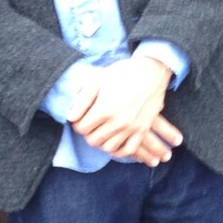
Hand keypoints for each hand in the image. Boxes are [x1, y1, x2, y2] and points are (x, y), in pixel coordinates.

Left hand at [68, 57, 183, 165]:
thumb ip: (82, 100)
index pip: (81, 128)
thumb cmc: (122, 73)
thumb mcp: (97, 80)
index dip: (78, 123)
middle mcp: (117, 122)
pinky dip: (119, 150)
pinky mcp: (142, 130)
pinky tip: (115, 142)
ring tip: (101, 131)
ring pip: (108, 148)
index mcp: (104, 109)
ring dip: (102, 141)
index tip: (80, 117)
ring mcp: (131, 128)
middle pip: (93, 140)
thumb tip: (70, 117)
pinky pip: (128, 150)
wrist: (151, 72)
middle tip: (91, 123)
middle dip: (88, 133)